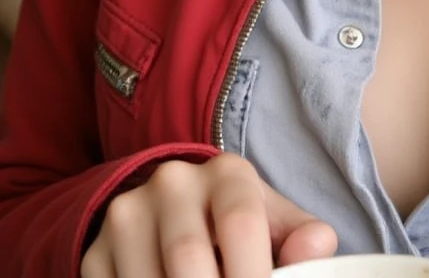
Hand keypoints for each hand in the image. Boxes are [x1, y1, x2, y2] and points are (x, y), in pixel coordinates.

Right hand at [81, 153, 337, 277]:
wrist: (172, 208)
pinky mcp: (96, 250)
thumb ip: (299, 238)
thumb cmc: (235, 223)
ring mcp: (128, 214)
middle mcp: (174, 183)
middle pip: (188, 258)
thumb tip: (317, 248)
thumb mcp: (272, 222)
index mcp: (227, 174)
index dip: (253, 274)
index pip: (241, 225)